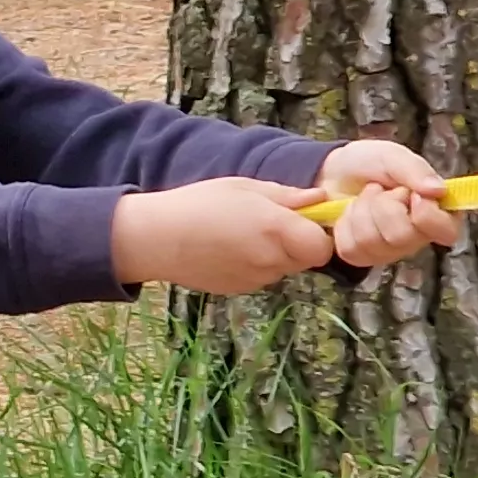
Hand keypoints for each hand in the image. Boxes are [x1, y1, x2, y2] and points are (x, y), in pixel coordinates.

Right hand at [109, 178, 335, 294]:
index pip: (323, 246)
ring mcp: (255, 279)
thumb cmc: (198, 203)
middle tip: (268, 223)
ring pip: (283, 268)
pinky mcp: (239, 289)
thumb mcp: (244, 187)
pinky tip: (227, 250)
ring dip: (274, 254)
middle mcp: (271, 259)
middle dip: (296, 243)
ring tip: (241, 235)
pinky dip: (254, 265)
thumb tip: (319, 199)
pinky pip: (261, 276)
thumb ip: (286, 196)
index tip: (303, 220)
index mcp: (276, 229)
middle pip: (305, 258)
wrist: (154, 239)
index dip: (318, 233)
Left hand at [316, 139, 457, 269]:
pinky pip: (351, 249)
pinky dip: (345, 225)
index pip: (447, 232)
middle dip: (383, 205)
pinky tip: (350, 213)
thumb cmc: (371, 164)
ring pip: (372, 242)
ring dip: (362, 211)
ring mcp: (389, 251)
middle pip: (401, 237)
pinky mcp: (362, 256)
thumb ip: (416, 169)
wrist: (333, 172)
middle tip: (379, 189)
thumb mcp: (392, 156)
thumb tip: (438, 190)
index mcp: (437, 213)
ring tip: (365, 197)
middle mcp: (417, 238)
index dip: (426, 215)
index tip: (412, 194)